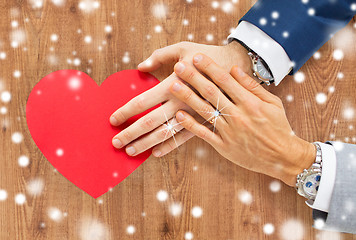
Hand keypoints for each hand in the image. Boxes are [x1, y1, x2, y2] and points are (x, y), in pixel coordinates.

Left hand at [110, 41, 251, 156]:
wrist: (238, 68)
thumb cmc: (208, 56)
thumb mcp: (183, 48)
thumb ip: (159, 56)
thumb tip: (140, 67)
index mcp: (173, 84)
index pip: (142, 101)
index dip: (126, 111)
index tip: (113, 120)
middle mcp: (180, 102)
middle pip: (150, 122)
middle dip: (131, 133)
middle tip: (115, 143)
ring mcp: (192, 115)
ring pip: (165, 134)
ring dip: (146, 144)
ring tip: (130, 152)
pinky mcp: (203, 122)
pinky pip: (184, 138)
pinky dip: (169, 147)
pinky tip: (156, 153)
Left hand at [169, 53, 315, 186]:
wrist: (283, 157)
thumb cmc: (278, 127)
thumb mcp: (272, 103)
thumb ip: (252, 86)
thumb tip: (234, 69)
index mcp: (250, 103)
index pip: (226, 80)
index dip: (210, 67)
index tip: (197, 57)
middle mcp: (238, 115)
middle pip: (211, 93)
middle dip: (194, 77)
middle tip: (179, 66)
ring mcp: (229, 131)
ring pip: (205, 111)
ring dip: (187, 97)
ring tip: (174, 85)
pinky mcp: (224, 146)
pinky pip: (204, 134)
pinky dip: (191, 125)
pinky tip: (179, 115)